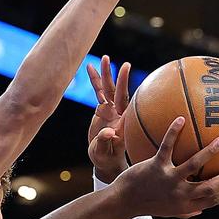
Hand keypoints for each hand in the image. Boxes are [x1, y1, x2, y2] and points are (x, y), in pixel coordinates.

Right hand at [87, 56, 129, 182]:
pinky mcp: (102, 109)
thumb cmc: (106, 158)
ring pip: (108, 90)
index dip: (125, 87)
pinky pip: (99, 92)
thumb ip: (105, 142)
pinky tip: (90, 68)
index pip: (125, 102)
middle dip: (119, 78)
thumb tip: (109, 132)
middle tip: (124, 64)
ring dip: (106, 75)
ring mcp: (110, 110)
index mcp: (122, 122)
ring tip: (104, 58)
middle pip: (118, 93)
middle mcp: (118, 113)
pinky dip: (95, 81)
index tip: (127, 74)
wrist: (105, 160)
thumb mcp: (103, 153)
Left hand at [115, 117, 218, 218]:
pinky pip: (167, 147)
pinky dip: (174, 133)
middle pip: (209, 187)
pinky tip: (180, 119)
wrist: (122, 202)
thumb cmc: (146, 204)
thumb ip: (185, 211)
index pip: (212, 201)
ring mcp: (167, 180)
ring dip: (209, 152)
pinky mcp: (155, 167)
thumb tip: (202, 211)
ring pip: (193, 165)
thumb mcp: (167, 211)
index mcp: (184, 205)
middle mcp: (179, 195)